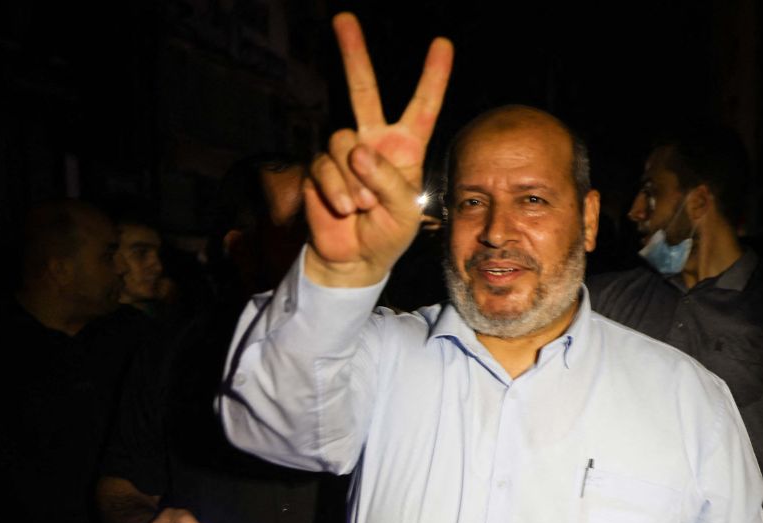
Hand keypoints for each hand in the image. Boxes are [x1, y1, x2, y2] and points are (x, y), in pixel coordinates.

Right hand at [304, 12, 452, 286]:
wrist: (355, 258)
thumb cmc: (389, 234)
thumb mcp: (406, 211)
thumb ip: (390, 180)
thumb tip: (358, 151)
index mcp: (405, 147)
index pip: (423, 106)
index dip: (433, 76)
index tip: (443, 44)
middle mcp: (373, 140)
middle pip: (363, 89)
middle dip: (353, 53)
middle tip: (343, 18)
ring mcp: (344, 152)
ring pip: (343, 142)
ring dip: (355, 180)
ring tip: (363, 206)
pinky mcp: (320, 168)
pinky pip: (326, 166)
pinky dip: (337, 190)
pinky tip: (345, 209)